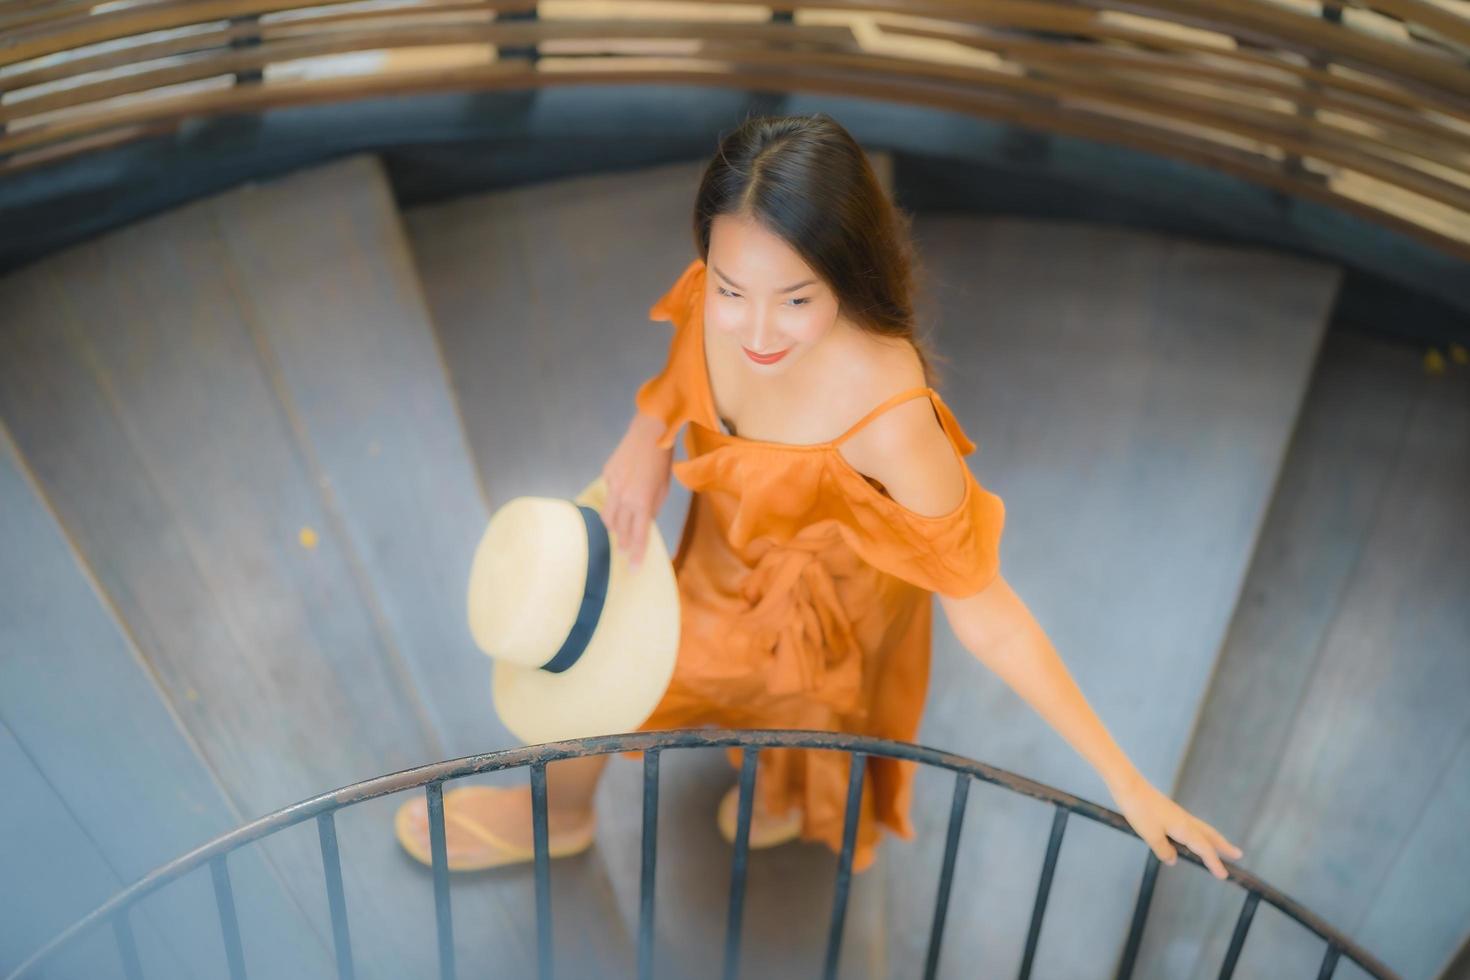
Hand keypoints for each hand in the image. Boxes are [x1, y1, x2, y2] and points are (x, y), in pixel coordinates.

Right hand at [601, 412, 673, 569]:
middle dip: (624, 542)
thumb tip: (643, 523)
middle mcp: (624, 498)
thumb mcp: (663, 490)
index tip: (634, 568)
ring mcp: (612, 486)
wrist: (649, 434)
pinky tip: (620, 495)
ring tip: (619, 530)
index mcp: (642, 503)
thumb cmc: (662, 463)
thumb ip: (652, 509)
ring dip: (615, 526)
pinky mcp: (605, 475)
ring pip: (607, 516)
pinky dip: (614, 500)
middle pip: (619, 530)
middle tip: (626, 550)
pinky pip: (608, 494)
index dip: (636, 554)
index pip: (638, 536)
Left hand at [1106, 769, 1243, 879]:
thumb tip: (1173, 860)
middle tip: (1238, 855)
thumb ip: (1163, 850)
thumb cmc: (1140, 811)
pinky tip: (1193, 836)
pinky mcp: (1170, 811)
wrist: (1129, 786)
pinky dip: (1200, 833)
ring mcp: (1178, 815)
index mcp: (1184, 828)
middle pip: (1210, 836)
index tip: (1224, 875)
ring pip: (1202, 829)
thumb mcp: (1151, 836)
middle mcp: (1185, 821)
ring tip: (1221, 847)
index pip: (1204, 848)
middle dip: (1223, 846)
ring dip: (1214, 839)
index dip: (1214, 862)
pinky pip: (1192, 825)